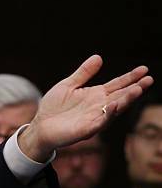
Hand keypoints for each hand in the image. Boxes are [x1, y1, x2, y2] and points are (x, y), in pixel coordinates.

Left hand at [18, 55, 153, 161]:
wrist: (40, 127)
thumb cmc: (53, 108)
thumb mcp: (68, 85)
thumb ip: (83, 73)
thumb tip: (98, 57)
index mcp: (95, 95)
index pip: (117, 85)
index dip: (130, 78)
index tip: (144, 69)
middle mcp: (98, 107)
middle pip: (120, 96)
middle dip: (135, 89)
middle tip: (149, 79)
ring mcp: (94, 119)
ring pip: (114, 109)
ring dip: (126, 100)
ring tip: (137, 90)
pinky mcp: (86, 130)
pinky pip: (100, 122)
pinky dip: (108, 115)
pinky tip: (114, 105)